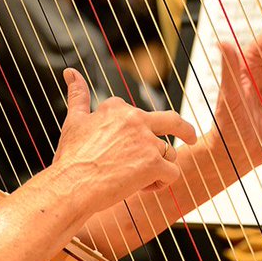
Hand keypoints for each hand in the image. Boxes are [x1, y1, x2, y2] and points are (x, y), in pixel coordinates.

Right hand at [53, 69, 195, 210]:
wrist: (71, 185)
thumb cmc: (70, 158)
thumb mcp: (74, 121)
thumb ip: (77, 95)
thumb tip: (70, 72)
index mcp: (118, 108)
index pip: (139, 115)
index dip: (134, 133)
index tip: (122, 146)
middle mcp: (136, 120)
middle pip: (172, 121)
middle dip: (185, 130)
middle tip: (191, 138)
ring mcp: (147, 141)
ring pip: (169, 154)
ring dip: (158, 169)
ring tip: (136, 181)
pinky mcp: (154, 164)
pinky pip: (172, 174)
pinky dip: (161, 183)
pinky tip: (142, 188)